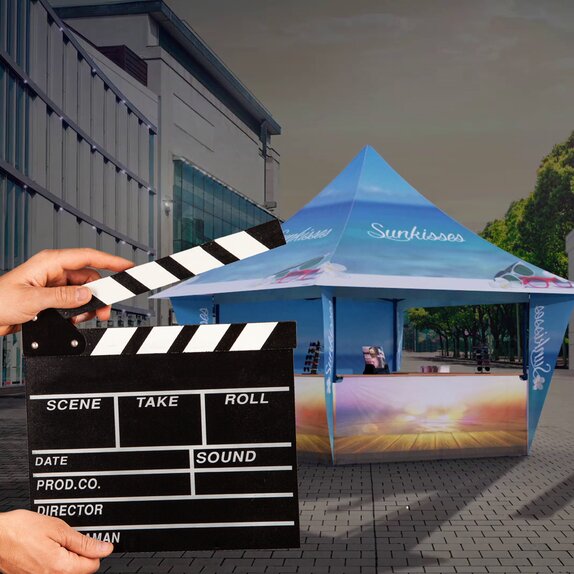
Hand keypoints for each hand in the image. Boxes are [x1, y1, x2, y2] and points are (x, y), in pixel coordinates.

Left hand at [0, 248, 132, 335]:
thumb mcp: (33, 299)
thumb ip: (63, 297)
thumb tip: (87, 295)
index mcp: (49, 262)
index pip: (88, 256)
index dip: (112, 260)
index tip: (128, 266)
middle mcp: (54, 271)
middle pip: (90, 278)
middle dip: (100, 293)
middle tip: (106, 307)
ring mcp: (53, 285)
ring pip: (84, 292)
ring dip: (89, 305)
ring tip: (89, 316)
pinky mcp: (52, 298)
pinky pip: (75, 302)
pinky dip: (79, 311)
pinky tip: (75, 318)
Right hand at [0, 509, 112, 573]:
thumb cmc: (20, 530)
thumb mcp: (58, 528)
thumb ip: (84, 542)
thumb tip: (105, 548)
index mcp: (60, 567)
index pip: (93, 565)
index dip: (95, 548)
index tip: (91, 539)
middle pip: (81, 570)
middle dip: (80, 553)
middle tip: (67, 538)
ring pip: (68, 571)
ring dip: (67, 557)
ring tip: (54, 542)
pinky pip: (53, 572)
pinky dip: (55, 561)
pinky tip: (46, 548)